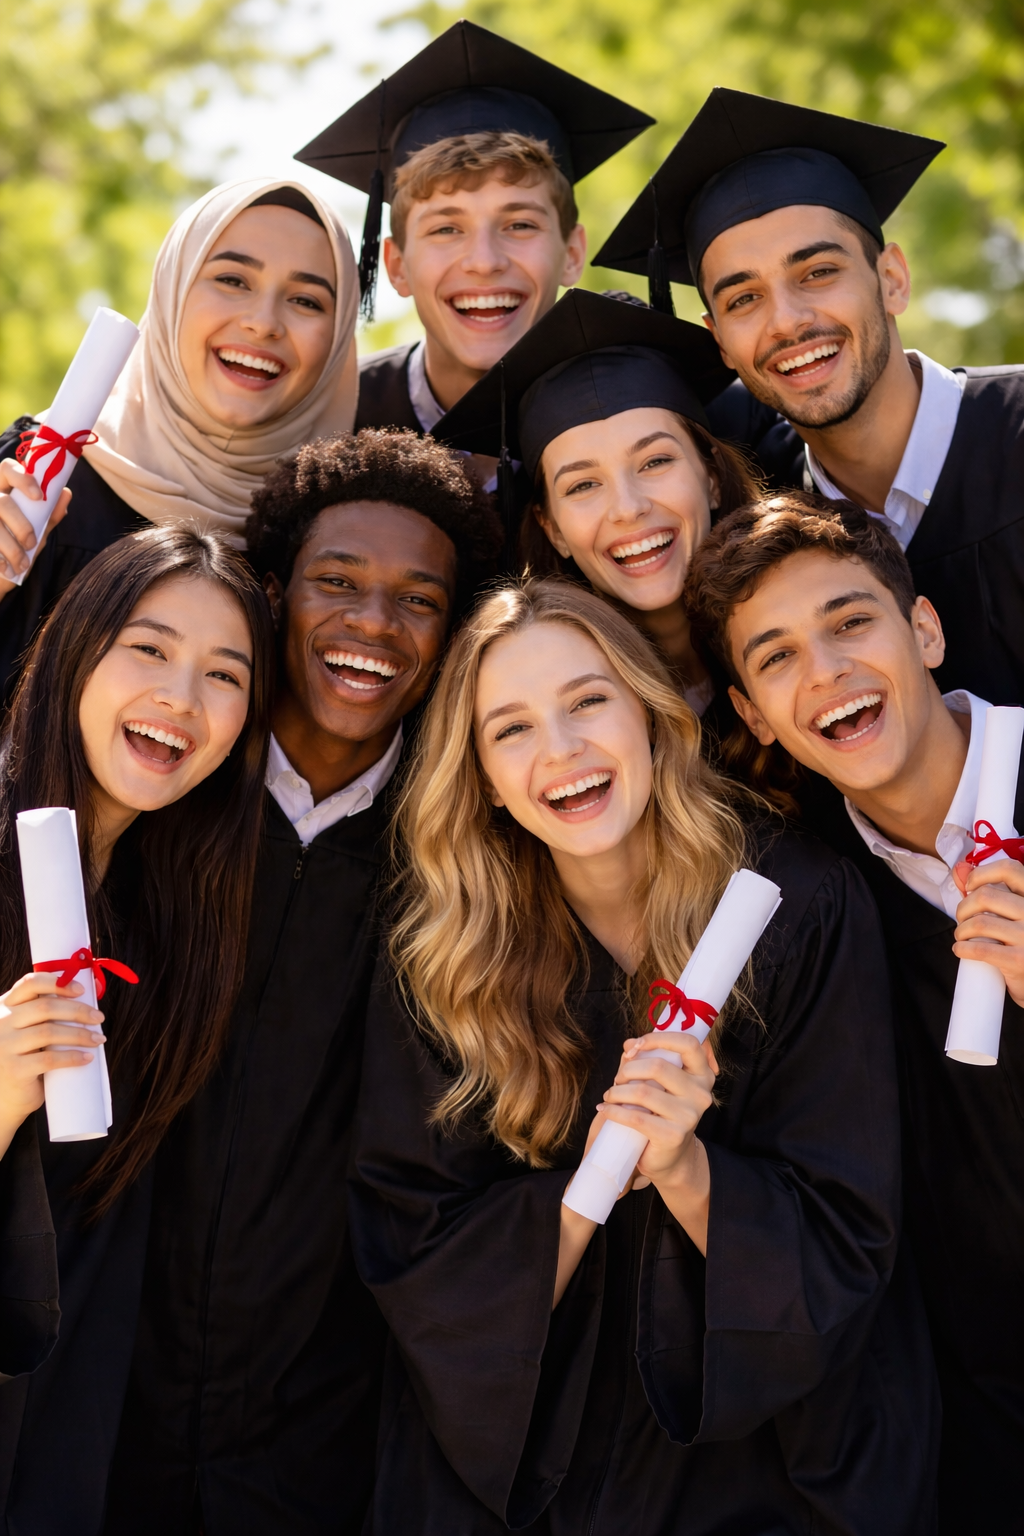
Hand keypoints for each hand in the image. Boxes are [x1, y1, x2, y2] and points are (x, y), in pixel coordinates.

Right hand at [0, 457, 70, 594]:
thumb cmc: (17, 545)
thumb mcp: (37, 531)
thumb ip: (50, 515)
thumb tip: (66, 494)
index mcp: (3, 489)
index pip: (7, 468)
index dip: (22, 478)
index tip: (39, 496)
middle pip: (2, 502)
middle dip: (21, 525)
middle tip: (32, 543)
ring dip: (11, 548)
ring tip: (23, 564)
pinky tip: (7, 569)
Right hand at [0, 972, 104, 1156]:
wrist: (4, 1097)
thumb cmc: (24, 1058)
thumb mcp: (27, 1030)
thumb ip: (44, 1014)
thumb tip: (91, 995)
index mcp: (5, 1007)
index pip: (29, 984)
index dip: (57, 983)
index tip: (81, 990)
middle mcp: (1, 1023)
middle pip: (45, 1007)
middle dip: (77, 1010)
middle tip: (99, 1018)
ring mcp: (5, 1046)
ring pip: (49, 1032)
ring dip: (80, 1034)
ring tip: (98, 1039)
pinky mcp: (14, 1069)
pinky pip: (49, 1060)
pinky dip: (72, 1057)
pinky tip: (87, 1057)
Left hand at [597, 1032, 717, 1185]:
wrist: (670, 1158)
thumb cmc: (663, 1113)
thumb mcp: (660, 1083)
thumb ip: (647, 1059)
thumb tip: (629, 1045)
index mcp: (702, 1074)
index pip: (688, 1043)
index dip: (658, 1038)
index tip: (635, 1046)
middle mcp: (701, 1093)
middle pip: (658, 1066)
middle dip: (629, 1069)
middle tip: (618, 1079)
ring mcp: (689, 1116)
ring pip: (643, 1091)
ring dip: (617, 1091)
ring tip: (610, 1096)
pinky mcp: (673, 1135)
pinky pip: (635, 1116)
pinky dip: (614, 1110)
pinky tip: (604, 1110)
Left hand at [953, 857, 1023, 1005]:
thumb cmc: (1021, 942)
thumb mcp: (1014, 914)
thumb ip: (989, 889)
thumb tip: (959, 868)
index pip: (1009, 869)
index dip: (982, 873)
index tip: (970, 886)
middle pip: (986, 896)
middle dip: (963, 907)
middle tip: (962, 919)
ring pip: (979, 922)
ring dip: (961, 930)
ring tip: (961, 936)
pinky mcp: (1020, 961)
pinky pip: (980, 949)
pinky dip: (962, 948)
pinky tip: (960, 949)